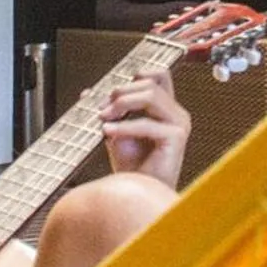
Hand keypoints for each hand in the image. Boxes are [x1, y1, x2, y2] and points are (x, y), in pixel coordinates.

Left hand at [95, 68, 189, 189]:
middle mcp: (175, 113)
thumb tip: (88, 93)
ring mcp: (178, 123)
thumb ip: (109, 111)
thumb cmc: (133, 167)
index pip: (157, 75)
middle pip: (149, 83)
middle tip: (101, 109)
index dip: (131, 79)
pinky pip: (147, 123)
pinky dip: (124, 127)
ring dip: (122, 104)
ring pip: (150, 95)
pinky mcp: (176, 137)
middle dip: (120, 92)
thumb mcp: (116, 131)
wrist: (139, 192)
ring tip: (105, 118)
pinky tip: (108, 132)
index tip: (108, 95)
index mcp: (165, 109)